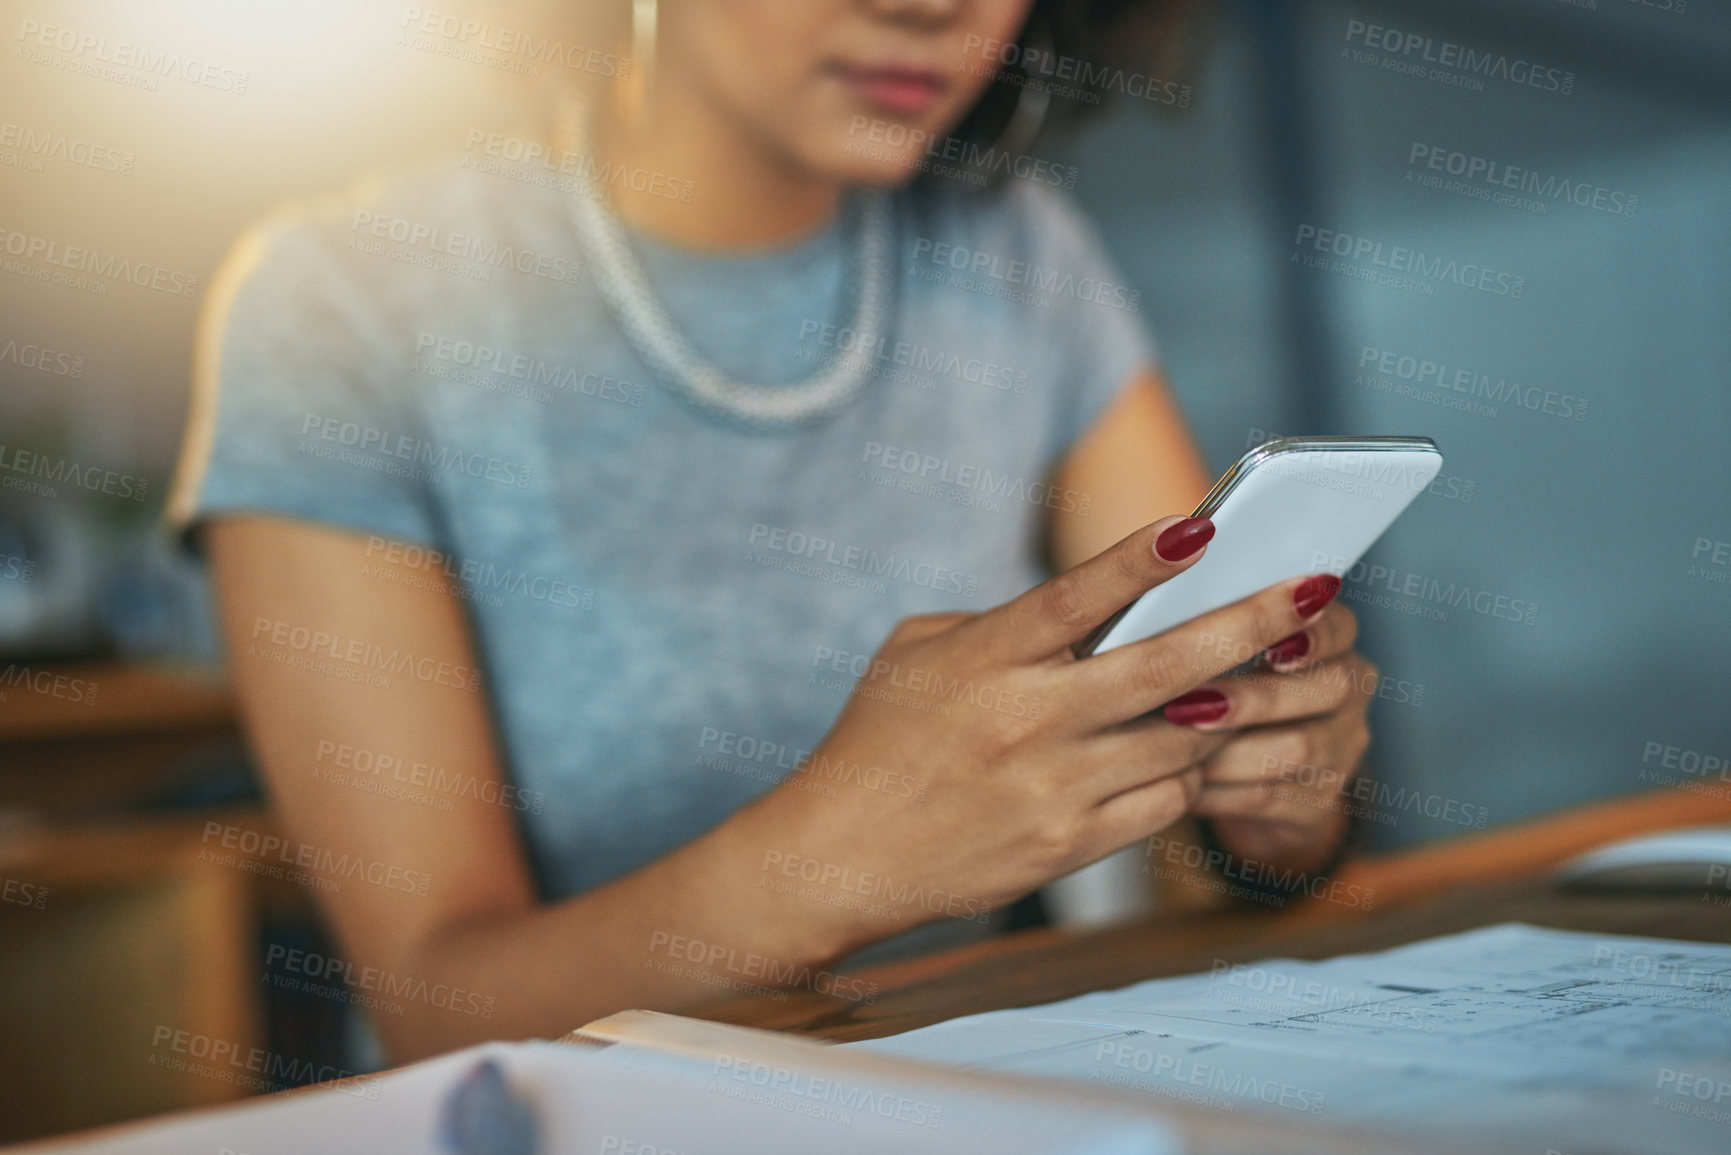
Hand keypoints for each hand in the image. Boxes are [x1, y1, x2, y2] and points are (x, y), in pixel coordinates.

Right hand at [734, 516, 1344, 956]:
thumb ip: (1000, 624)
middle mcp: (1025, 723)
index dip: (1139, 559)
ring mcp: (1054, 789)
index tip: (1206, 522)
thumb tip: (1089, 609)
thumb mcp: (916, 655)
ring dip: (1244, 702)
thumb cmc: (877, 741)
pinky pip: (1165, 802)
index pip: (1074, 599)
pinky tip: (1213, 746)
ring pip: (1184, 739)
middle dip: (1249, 625)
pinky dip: (1195, 771)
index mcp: (984, 661)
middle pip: (1162, 669)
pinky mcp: (1070, 845)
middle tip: (1314, 590)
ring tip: (1295, 669)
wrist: (840, 858)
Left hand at [1162, 599, 1372, 873]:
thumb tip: (1162, 609)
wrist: (1237, 776)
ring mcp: (1341, 750)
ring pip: (1299, 749)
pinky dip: (1216, 790)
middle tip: (1189, 700)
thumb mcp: (1220, 649)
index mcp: (1335, 639)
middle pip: (1330, 688)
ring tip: (1166, 742)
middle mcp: (1350, 691)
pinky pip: (1269, 798)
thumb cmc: (1216, 685)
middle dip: (1256, 695)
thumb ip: (1212, 626)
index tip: (1271, 645)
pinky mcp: (1316, 804)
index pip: (1341, 625)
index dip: (1312, 634)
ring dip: (1226, 746)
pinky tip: (1173, 779)